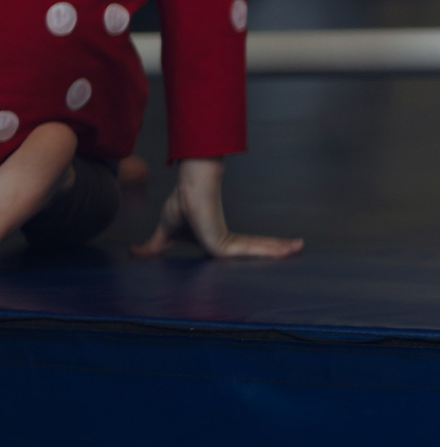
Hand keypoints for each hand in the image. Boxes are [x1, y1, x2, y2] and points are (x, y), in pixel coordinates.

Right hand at [133, 158, 301, 259]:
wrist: (186, 190)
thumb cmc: (180, 205)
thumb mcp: (164, 235)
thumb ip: (154, 247)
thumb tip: (133, 253)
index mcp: (217, 242)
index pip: (240, 252)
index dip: (256, 254)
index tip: (275, 256)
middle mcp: (225, 241)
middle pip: (253, 251)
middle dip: (275, 251)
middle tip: (298, 248)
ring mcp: (226, 241)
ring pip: (255, 251)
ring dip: (277, 250)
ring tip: (299, 247)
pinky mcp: (221, 243)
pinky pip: (245, 252)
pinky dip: (265, 252)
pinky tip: (284, 251)